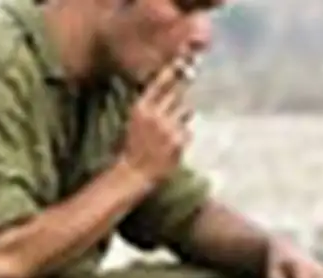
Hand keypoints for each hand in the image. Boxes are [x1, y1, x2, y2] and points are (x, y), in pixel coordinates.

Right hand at [118, 60, 193, 187]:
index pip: (160, 82)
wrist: (134, 172)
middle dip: (183, 89)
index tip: (183, 59)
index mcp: (141, 108)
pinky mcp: (180, 140)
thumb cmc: (133, 145)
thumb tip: (168, 86)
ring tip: (171, 127)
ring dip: (183, 116)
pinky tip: (173, 144)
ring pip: (186, 110)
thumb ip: (150, 104)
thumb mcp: (134, 120)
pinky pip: (188, 130)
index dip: (173, 70)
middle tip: (189, 82)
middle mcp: (155, 115)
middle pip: (178, 92)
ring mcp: (169, 127)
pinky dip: (183, 134)